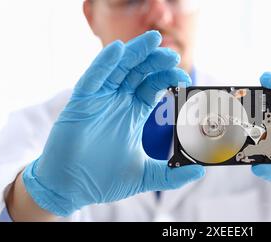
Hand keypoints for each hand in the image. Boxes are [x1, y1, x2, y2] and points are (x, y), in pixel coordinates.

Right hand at [22, 31, 204, 216]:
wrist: (71, 188)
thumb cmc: (103, 179)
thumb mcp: (145, 176)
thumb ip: (171, 175)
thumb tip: (199, 171)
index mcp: (133, 112)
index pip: (153, 86)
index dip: (168, 78)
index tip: (184, 79)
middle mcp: (117, 101)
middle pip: (139, 72)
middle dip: (155, 60)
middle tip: (172, 55)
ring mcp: (99, 100)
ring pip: (118, 68)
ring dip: (134, 53)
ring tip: (152, 40)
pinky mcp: (80, 103)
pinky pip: (92, 78)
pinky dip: (104, 64)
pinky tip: (117, 50)